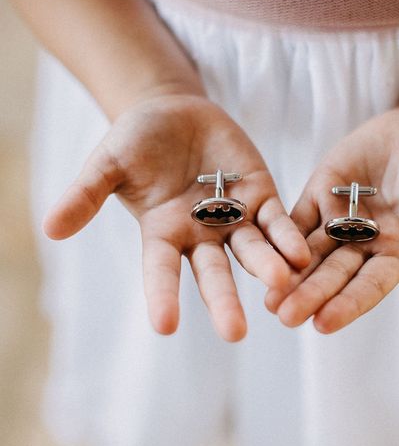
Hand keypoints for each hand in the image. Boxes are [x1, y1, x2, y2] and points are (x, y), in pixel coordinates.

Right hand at [43, 93, 309, 340]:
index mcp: (162, 233)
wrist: (175, 112)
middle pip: (213, 273)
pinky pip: (277, 222)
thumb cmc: (136, 140)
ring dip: (267, 268)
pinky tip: (300, 255)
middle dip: (224, 300)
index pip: (161, 271)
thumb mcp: (108, 163)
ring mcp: (234, 218)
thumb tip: (49, 228)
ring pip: (252, 251)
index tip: (164, 327)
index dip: (162, 296)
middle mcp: (200, 234)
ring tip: (281, 285)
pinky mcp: (260, 196)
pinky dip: (287, 237)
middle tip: (235, 333)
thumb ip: (87, 194)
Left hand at [268, 106, 398, 332]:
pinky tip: (259, 249)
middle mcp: (365, 244)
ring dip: (288, 274)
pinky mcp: (321, 194)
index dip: (348, 304)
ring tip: (265, 298)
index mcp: (397, 254)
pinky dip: (279, 234)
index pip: (369, 286)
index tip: (324, 324)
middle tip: (284, 316)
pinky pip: (297, 216)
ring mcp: (340, 219)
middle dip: (309, 294)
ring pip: (309, 252)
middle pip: (333, 274)